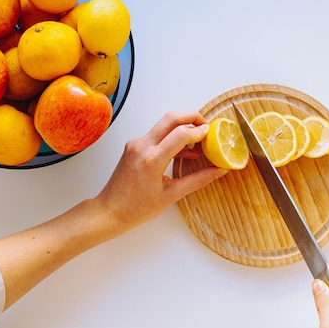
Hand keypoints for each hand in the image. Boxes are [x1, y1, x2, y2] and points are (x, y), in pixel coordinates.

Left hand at [96, 111, 227, 229]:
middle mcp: (142, 146)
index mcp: (151, 160)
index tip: (210, 134)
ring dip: (182, 126)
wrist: (110, 210)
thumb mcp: (171, 195)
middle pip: (171, 118)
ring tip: (198, 140)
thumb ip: (197, 180)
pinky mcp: (134, 146)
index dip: (199, 131)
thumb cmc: (136, 208)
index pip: (180, 134)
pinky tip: (184, 151)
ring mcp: (136, 144)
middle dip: (192, 117)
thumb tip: (217, 171)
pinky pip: (156, 134)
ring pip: (163, 124)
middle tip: (206, 126)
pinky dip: (172, 137)